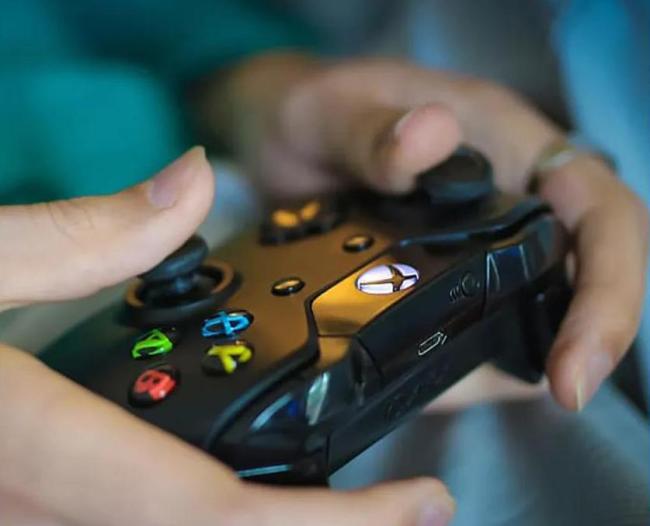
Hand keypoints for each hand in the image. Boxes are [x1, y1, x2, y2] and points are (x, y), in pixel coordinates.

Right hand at [0, 148, 454, 525]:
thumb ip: (78, 233)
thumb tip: (190, 180)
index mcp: (31, 454)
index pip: (216, 518)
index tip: (425, 503)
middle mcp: (32, 515)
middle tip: (398, 514)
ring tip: (336, 506)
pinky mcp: (19, 510)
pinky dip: (191, 521)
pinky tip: (225, 492)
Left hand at [197, 54, 648, 410]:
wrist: (282, 144)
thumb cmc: (316, 113)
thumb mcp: (331, 113)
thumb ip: (372, 130)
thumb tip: (431, 135)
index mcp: (507, 145)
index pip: (599, 210)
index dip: (610, 283)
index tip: (575, 362)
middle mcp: (508, 200)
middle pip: (584, 273)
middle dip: (582, 338)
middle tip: (559, 396)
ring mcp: (478, 248)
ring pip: (532, 314)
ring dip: (514, 362)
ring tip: (453, 390)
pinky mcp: (446, 283)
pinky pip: (476, 331)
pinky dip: (464, 366)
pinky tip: (427, 383)